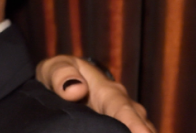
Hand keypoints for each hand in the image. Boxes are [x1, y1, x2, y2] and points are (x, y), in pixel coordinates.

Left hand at [36, 55, 155, 132]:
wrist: (60, 81)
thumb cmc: (59, 74)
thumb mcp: (54, 68)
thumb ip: (62, 75)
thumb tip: (75, 90)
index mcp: (109, 93)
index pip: (126, 112)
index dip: (136, 127)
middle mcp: (123, 108)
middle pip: (140, 129)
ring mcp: (123, 122)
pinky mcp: (117, 131)